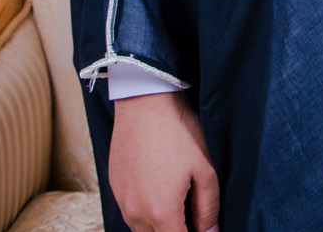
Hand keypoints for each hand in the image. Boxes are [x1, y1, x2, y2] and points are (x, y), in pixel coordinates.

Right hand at [109, 90, 218, 231]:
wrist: (145, 103)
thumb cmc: (178, 133)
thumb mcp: (204, 170)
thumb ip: (208, 208)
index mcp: (161, 212)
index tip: (202, 228)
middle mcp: (136, 212)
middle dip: (175, 230)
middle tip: (192, 215)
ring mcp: (122, 200)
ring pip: (140, 228)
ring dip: (158, 224)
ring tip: (177, 201)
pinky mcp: (114, 186)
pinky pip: (129, 211)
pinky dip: (144, 211)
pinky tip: (159, 190)